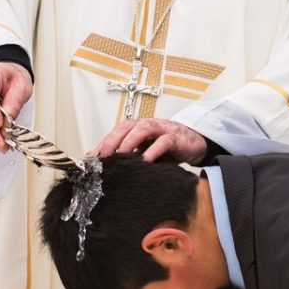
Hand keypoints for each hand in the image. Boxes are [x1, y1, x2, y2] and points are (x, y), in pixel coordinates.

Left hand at [88, 118, 206, 164]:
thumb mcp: (146, 151)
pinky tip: (146, 160)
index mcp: (138, 127)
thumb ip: (129, 154)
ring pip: (143, 129)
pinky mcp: (176, 138)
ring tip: (122, 156)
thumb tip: (105, 163)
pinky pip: (164, 141)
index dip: (104, 142)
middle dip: (113, 140)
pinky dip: (154, 150)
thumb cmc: (168, 147)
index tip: (93, 157)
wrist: (194, 144)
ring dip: (130, 141)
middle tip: (104, 156)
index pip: (117, 131)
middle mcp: (148, 125)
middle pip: (126, 126)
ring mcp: (162, 129)